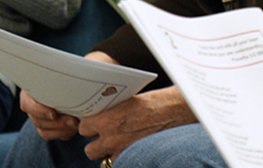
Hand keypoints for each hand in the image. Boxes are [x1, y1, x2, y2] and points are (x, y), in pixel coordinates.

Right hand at [18, 51, 119, 141]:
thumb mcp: (75, 69)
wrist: (82, 82)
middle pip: (37, 119)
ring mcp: (39, 117)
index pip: (26, 103)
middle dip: (56, 123)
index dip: (38, 110)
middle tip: (74, 121)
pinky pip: (52, 135)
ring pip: (44, 130)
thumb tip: (86, 69)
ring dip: (61, 129)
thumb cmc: (76, 73)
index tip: (53, 113)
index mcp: (32, 89)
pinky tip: (74, 128)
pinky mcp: (48, 127)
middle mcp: (33, 104)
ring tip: (76, 124)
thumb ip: (74, 71)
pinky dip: (63, 133)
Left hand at [78, 86, 195, 160]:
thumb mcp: (129, 102)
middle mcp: (112, 138)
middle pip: (89, 150)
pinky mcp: (136, 159)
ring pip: (103, 162)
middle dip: (97, 144)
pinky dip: (125, 159)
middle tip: (106, 138)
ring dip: (109, 155)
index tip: (96, 125)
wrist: (178, 110)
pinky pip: (121, 164)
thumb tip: (104, 116)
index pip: (84, 128)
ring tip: (119, 147)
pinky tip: (131, 152)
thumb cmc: (157, 101)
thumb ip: (113, 112)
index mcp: (108, 119)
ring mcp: (123, 151)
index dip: (90, 126)